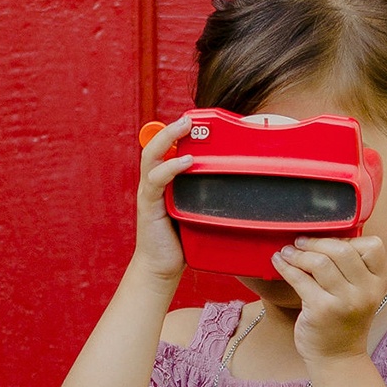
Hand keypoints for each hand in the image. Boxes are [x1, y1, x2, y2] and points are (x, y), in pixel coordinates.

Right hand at [132, 116, 192, 280]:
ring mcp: (149, 193)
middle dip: (170, 129)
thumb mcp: (197, 212)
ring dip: (167, 138)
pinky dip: (170, 167)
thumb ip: (208, 196)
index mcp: (163, 182)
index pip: (165, 150)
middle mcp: (153, 183)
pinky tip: (185, 160)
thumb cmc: (181, 241)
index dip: (175, 133)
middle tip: (189, 118)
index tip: (194, 120)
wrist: (161, 268)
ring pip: (152, 157)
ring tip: (185, 127)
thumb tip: (237, 183)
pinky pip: (156, 180)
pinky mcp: (149, 205)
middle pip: (155, 146)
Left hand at [272, 236, 386, 361]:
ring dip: (298, 254)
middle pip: (341, 250)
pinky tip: (278, 261)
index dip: (347, 239)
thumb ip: (350, 269)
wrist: (337, 358)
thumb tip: (321, 236)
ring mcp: (345, 301)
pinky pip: (300, 279)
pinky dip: (286, 267)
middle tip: (299, 242)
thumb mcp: (359, 293)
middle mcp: (366, 291)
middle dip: (315, 242)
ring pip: (320, 262)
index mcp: (378, 282)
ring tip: (287, 252)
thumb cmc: (343, 321)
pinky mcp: (322, 310)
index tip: (326, 242)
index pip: (373, 246)